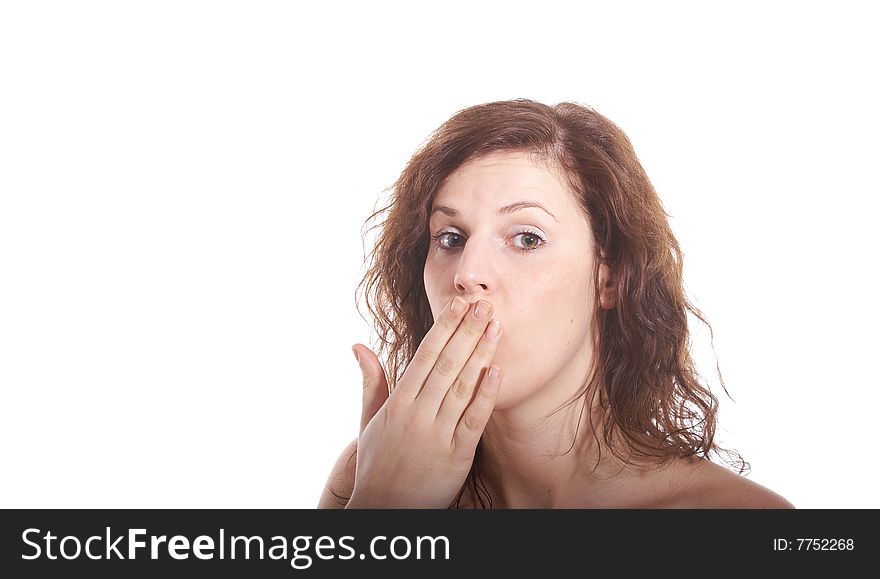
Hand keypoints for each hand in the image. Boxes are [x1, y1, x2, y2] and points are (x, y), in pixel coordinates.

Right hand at [347, 297, 503, 507]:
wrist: (385, 509)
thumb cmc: (377, 462)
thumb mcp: (369, 421)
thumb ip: (371, 381)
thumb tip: (358, 346)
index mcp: (398, 404)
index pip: (424, 357)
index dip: (444, 328)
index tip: (458, 304)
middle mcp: (417, 415)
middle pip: (446, 365)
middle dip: (467, 332)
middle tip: (484, 303)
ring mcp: (437, 435)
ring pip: (462, 388)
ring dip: (481, 355)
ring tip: (495, 328)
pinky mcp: (456, 456)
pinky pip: (473, 421)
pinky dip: (486, 396)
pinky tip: (497, 372)